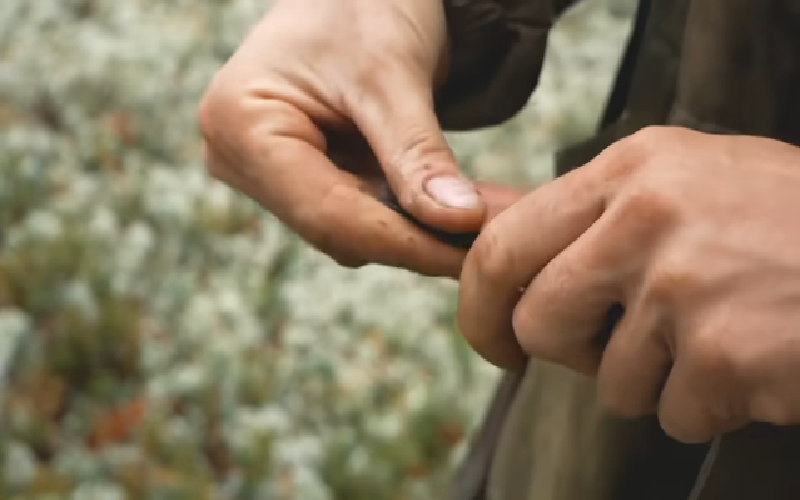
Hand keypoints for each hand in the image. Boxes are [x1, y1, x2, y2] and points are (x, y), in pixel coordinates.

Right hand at [199, 0, 524, 277]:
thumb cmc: (360, 5)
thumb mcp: (392, 75)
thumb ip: (419, 154)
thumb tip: (461, 222)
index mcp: (242, 126)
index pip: (327, 213)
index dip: (404, 242)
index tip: (470, 255)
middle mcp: (239, 157)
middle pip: (335, 227)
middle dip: (417, 236)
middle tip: (491, 237)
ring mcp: (265, 171)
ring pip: (350, 227)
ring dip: (418, 226)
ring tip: (486, 211)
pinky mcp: (297, 176)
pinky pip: (356, 211)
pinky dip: (409, 211)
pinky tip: (457, 204)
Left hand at [458, 126, 799, 442]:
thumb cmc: (784, 225)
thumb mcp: (683, 184)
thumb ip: (592, 216)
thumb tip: (488, 244)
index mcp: (629, 168)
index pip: (502, 245)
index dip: (480, 304)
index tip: (495, 341)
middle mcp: (646, 217)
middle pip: (538, 322)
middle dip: (570, 354)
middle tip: (620, 348)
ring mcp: (683, 285)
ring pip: (610, 383)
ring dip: (658, 381)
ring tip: (718, 336)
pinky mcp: (723, 353)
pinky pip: (673, 415)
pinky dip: (708, 407)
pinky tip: (753, 361)